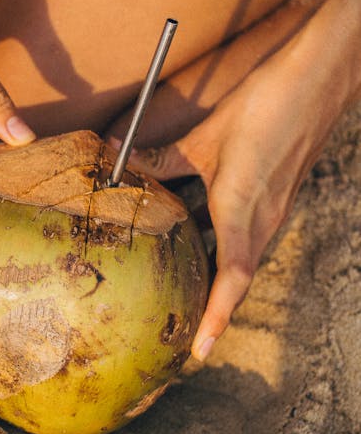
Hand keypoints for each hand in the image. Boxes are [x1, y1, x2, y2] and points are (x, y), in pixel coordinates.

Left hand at [123, 36, 344, 359]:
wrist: (317, 83)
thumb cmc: (266, 108)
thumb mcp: (206, 137)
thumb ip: (162, 157)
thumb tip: (117, 161)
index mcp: (243, 212)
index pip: (231, 280)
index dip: (216, 317)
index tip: (200, 350)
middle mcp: (262, 220)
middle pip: (234, 279)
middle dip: (211, 310)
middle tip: (184, 335)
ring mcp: (272, 210)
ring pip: (239, 257)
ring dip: (216, 280)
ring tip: (185, 298)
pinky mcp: (275, 195)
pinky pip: (245, 235)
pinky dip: (222, 249)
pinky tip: (196, 239)